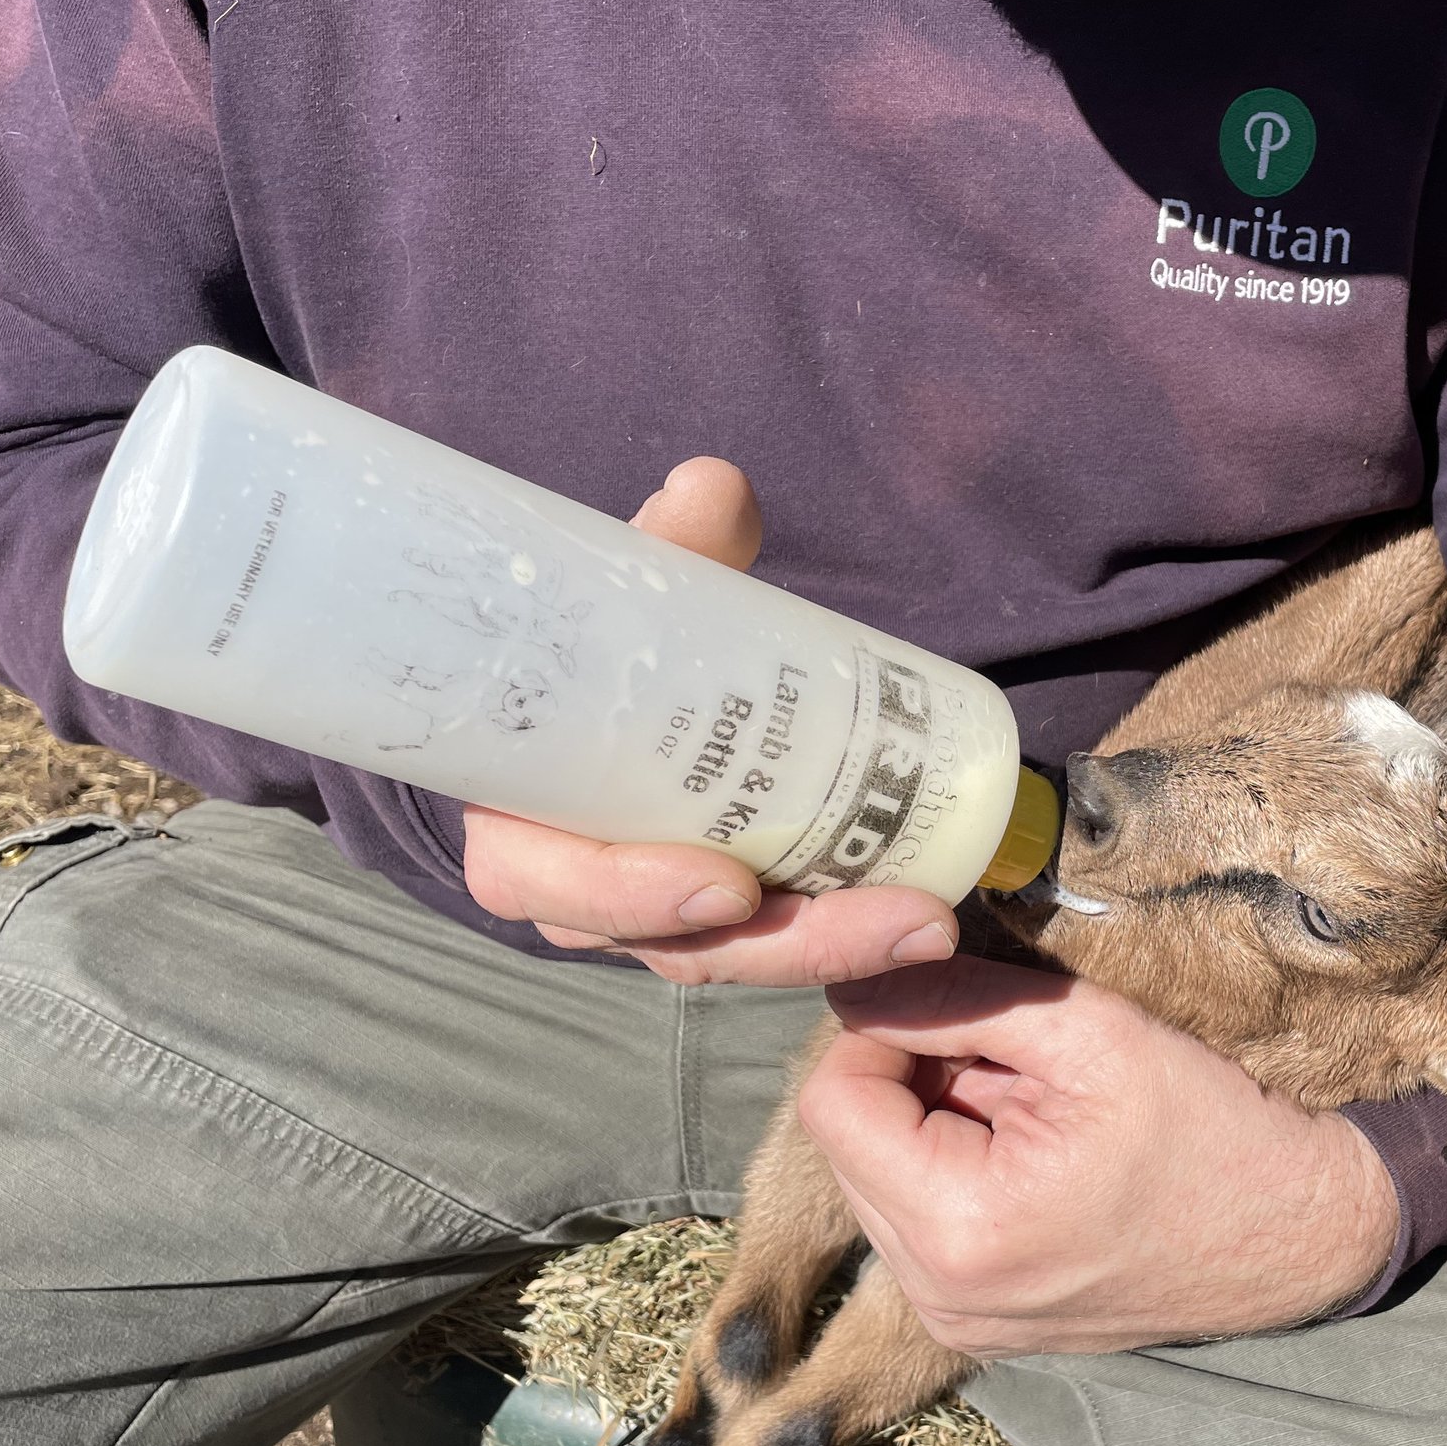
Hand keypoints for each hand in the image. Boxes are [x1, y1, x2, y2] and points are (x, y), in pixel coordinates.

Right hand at [461, 456, 957, 985]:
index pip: (541, 882)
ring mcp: (654, 915)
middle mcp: (580, 887)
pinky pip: (773, 945)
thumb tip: (713, 487)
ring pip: (734, 958)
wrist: (615, 678)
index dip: (620, 896)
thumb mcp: (630, 596)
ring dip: (835, 949)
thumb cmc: (601, 651)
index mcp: (519, 814)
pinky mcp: (720, 919)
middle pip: (670, 945)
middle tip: (891, 918)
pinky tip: (920, 919)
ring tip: (927, 922)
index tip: (723, 886)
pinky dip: (843, 938)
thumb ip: (672, 546)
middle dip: (787, 944)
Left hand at [798, 957, 1400, 1356]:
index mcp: (959, 1229)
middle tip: (1010, 1060)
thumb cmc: (1209, 1126)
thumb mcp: (1086, 1032)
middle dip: (911, 1080)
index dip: (883, 1030)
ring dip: (932, 1125)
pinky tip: (1033, 1156)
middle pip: (847, 1143)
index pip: (834, 1100)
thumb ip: (956, 999)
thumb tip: (858, 970)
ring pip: (876, 1180)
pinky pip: (916, 1224)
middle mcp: (937, 1297)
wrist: (1299, 1232)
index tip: (960, 1008)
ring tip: (1029, 1110)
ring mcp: (954, 1322)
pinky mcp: (974, 1325)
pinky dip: (954, 1172)